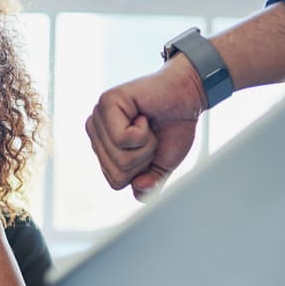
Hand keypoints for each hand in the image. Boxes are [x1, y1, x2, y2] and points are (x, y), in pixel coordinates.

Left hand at [85, 55, 205, 199]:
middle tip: (150, 136)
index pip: (115, 181)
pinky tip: (143, 116)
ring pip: (120, 158)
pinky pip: (122, 139)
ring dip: (145, 145)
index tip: (149, 148)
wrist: (189, 96)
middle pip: (117, 172)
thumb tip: (138, 188)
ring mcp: (98, 116)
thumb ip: (149, 184)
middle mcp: (95, 132)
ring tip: (147, 124)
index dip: (141, 172)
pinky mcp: (107, 103)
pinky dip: (142, 132)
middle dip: (143, 159)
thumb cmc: (172, 127)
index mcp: (102, 148)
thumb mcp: (161, 165)